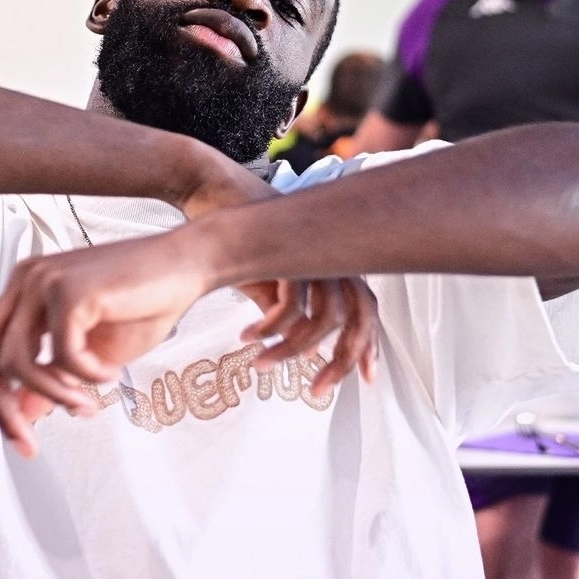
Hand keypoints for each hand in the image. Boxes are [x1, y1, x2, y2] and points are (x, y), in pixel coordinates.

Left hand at [0, 232, 210, 455]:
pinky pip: (61, 354)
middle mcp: (24, 281)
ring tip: (85, 406)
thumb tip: (25, 410)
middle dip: (3, 411)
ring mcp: (42, 281)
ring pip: (17, 362)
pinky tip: (107, 374)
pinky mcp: (68, 289)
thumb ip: (52, 377)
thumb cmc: (145, 303)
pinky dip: (85, 376)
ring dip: (53, 396)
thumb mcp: (91, 352)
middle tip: (28, 443)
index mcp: (24, 290)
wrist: (187, 265)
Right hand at [174, 156, 378, 391]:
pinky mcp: (287, 251)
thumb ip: (287, 309)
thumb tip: (296, 346)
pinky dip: (271, 329)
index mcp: (332, 260)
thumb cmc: (233, 233)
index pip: (367, 307)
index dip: (370, 344)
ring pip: (325, 317)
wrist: (208, 189)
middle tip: (319, 390)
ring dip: (293, 350)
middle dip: (343, 359)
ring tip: (263, 366)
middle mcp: (330, 254)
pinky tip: (248, 337)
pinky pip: (291, 306)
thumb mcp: (266, 278)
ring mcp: (312, 251)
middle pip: (359, 315)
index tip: (365, 378)